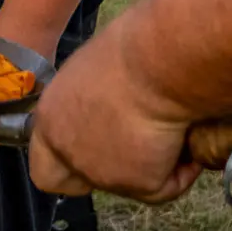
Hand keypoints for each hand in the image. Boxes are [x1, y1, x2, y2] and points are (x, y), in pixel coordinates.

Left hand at [28, 20, 200, 203]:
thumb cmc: (132, 46)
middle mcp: (68, 152)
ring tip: (172, 127)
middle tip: (133, 154)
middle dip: (103, 175)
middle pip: (75, 182)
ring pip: (130, 182)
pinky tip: (190, 137)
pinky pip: (166, 184)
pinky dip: (182, 168)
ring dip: (149, 162)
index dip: (67, 158)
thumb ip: (90, 101)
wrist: (158, 61)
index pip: (41, 160)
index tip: (96, 143)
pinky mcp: (138, 184)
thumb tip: (112, 108)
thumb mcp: (94, 72)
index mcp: (51, 118)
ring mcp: (101, 174)